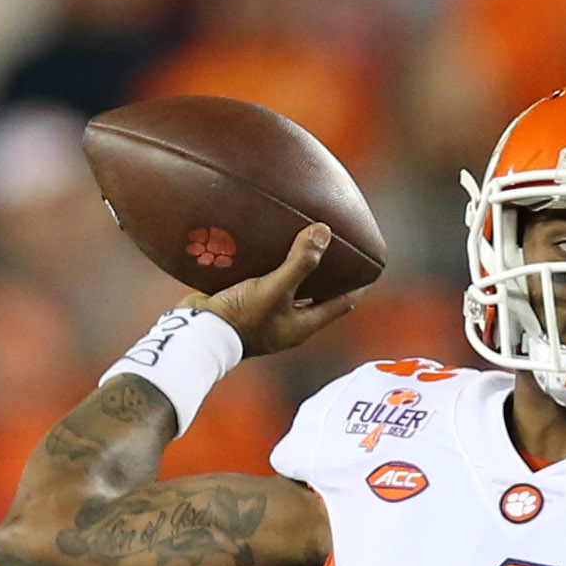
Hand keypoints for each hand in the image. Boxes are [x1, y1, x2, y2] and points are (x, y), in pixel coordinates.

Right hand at [192, 224, 367, 357]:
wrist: (197, 333)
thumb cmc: (241, 318)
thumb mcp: (275, 289)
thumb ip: (300, 263)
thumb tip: (324, 231)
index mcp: (302, 325)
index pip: (342, 303)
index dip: (357, 284)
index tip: (368, 263)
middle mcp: (286, 322)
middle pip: (317, 294)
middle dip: (328, 272)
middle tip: (337, 244)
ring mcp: (264, 314)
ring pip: (289, 286)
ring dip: (297, 267)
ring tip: (304, 238)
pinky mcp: (243, 304)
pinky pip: (263, 281)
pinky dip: (270, 265)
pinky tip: (269, 244)